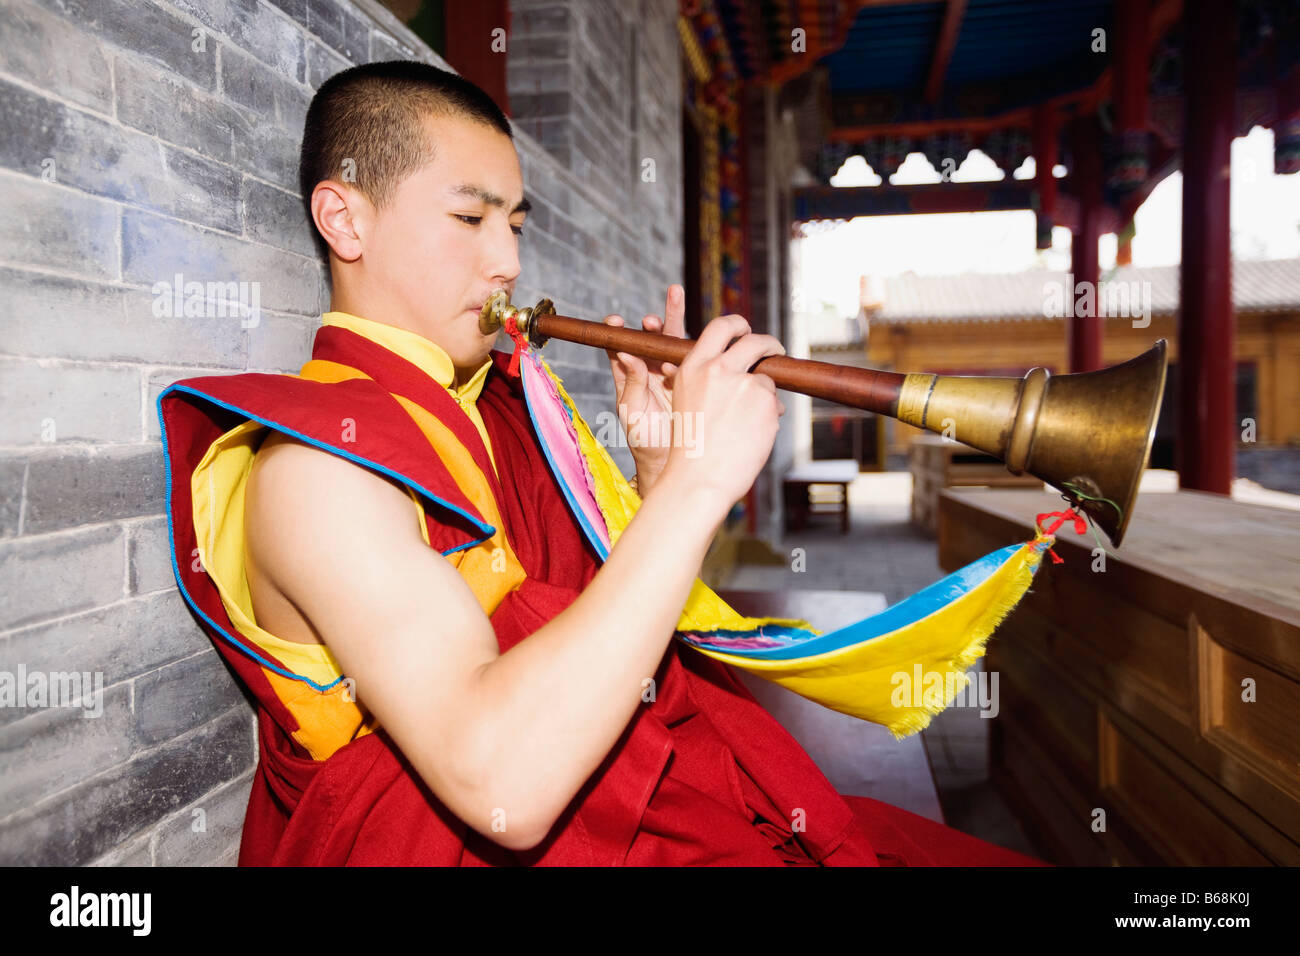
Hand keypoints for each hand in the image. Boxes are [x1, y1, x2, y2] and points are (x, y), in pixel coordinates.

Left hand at [603, 284, 687, 495]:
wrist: (671, 460)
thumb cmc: (644, 439)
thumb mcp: (631, 412)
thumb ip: (630, 384)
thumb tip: (626, 354)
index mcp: (633, 376)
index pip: (624, 347)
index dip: (619, 331)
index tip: (615, 319)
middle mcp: (654, 369)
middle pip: (657, 336)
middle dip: (663, 314)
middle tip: (671, 293)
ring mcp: (677, 374)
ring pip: (679, 343)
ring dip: (679, 320)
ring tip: (677, 296)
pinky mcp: (696, 381)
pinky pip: (701, 361)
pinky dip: (705, 349)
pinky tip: (709, 337)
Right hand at [658, 314, 786, 515]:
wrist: (698, 479)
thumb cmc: (691, 449)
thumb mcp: (687, 403)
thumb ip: (709, 380)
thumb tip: (743, 370)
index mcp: (693, 367)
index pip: (720, 327)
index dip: (738, 324)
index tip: (746, 329)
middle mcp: (718, 369)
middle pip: (754, 341)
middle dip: (769, 343)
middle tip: (776, 351)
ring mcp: (744, 383)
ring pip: (766, 380)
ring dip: (765, 396)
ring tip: (749, 423)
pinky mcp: (765, 401)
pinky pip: (775, 403)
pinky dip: (769, 416)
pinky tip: (752, 435)